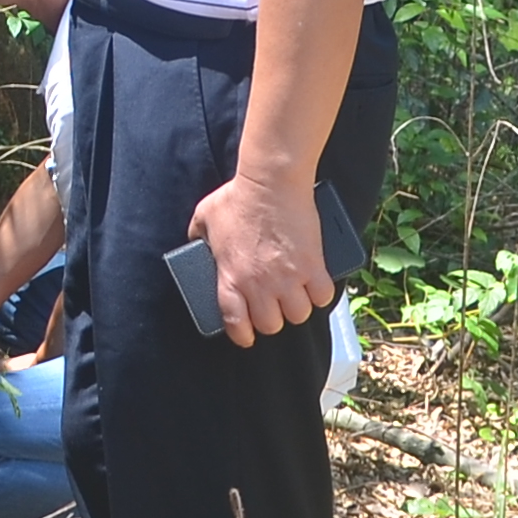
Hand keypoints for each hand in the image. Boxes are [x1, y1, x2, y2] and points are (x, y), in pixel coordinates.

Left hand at [190, 167, 331, 345]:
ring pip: (299, 315)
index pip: (236, 324)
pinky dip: (320, 294)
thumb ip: (198, 237)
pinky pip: (323, 296)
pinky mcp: (314, 266)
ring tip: (295, 295)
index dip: (242, 335)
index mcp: (231, 278)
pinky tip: (315, 285)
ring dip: (297, 307)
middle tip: (273, 306)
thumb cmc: (238, 197)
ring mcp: (289, 278)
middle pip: (271, 325)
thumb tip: (195, 244)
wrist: (271, 182)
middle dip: (272, 319)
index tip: (246, 335)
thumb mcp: (204, 218)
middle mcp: (261, 285)